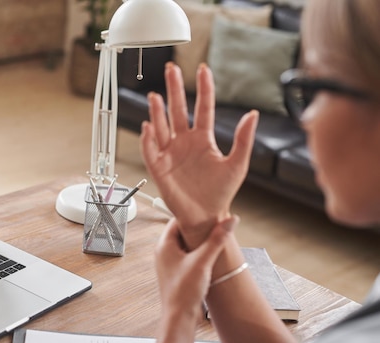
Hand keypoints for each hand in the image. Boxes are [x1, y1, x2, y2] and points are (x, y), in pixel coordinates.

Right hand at [140, 63, 256, 247]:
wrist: (205, 215)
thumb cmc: (221, 192)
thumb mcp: (238, 164)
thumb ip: (243, 139)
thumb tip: (253, 114)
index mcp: (203, 138)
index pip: (203, 107)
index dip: (203, 88)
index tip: (203, 69)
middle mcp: (184, 141)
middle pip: (177, 110)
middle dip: (174, 89)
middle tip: (171, 68)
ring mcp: (170, 153)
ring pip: (161, 126)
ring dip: (157, 111)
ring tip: (155, 95)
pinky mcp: (159, 167)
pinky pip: (151, 150)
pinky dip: (148, 139)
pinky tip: (148, 127)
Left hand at [154, 216, 237, 318]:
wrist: (179, 318)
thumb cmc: (183, 291)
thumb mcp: (203, 261)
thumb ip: (217, 240)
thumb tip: (230, 220)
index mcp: (164, 245)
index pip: (176, 220)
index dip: (192, 214)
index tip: (207, 210)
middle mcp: (164, 252)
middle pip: (181, 231)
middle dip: (198, 228)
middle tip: (215, 222)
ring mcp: (170, 263)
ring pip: (185, 244)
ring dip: (199, 241)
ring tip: (215, 237)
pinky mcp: (177, 272)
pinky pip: (188, 256)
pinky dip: (198, 253)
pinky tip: (210, 255)